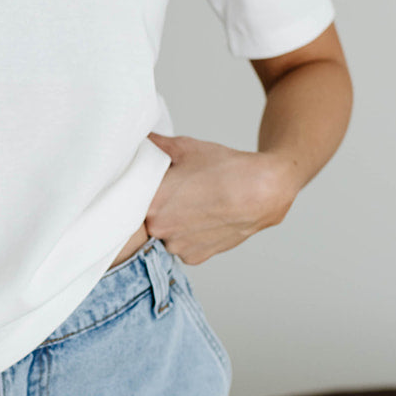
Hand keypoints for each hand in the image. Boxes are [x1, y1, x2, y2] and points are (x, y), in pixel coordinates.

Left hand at [145, 131, 296, 264]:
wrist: (263, 190)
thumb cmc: (225, 168)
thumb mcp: (186, 148)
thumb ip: (158, 145)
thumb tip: (144, 138)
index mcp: (152, 202)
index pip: (132, 198)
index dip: (140, 189)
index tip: (150, 183)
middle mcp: (159, 229)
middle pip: (147, 218)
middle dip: (157, 205)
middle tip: (177, 192)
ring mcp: (177, 246)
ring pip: (164, 234)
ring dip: (173, 223)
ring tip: (194, 204)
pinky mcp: (195, 257)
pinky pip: (182, 246)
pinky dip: (188, 235)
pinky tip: (203, 218)